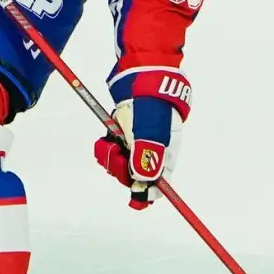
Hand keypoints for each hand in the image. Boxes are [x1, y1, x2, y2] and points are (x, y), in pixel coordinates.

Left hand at [93, 69, 191, 209]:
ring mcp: (138, 140)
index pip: (161, 182)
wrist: (140, 72)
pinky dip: (107, 146)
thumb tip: (145, 184)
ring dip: (112, 156)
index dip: (148, 194)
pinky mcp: (125, 131)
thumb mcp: (149, 130)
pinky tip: (107, 135)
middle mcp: (153, 148)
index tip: (136, 201)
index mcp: (166, 151)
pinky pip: (113, 148)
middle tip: (116, 153)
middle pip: (137, 175)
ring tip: (108, 141)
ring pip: (122, 162)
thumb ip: (147, 157)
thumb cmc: (149, 102)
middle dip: (122, 169)